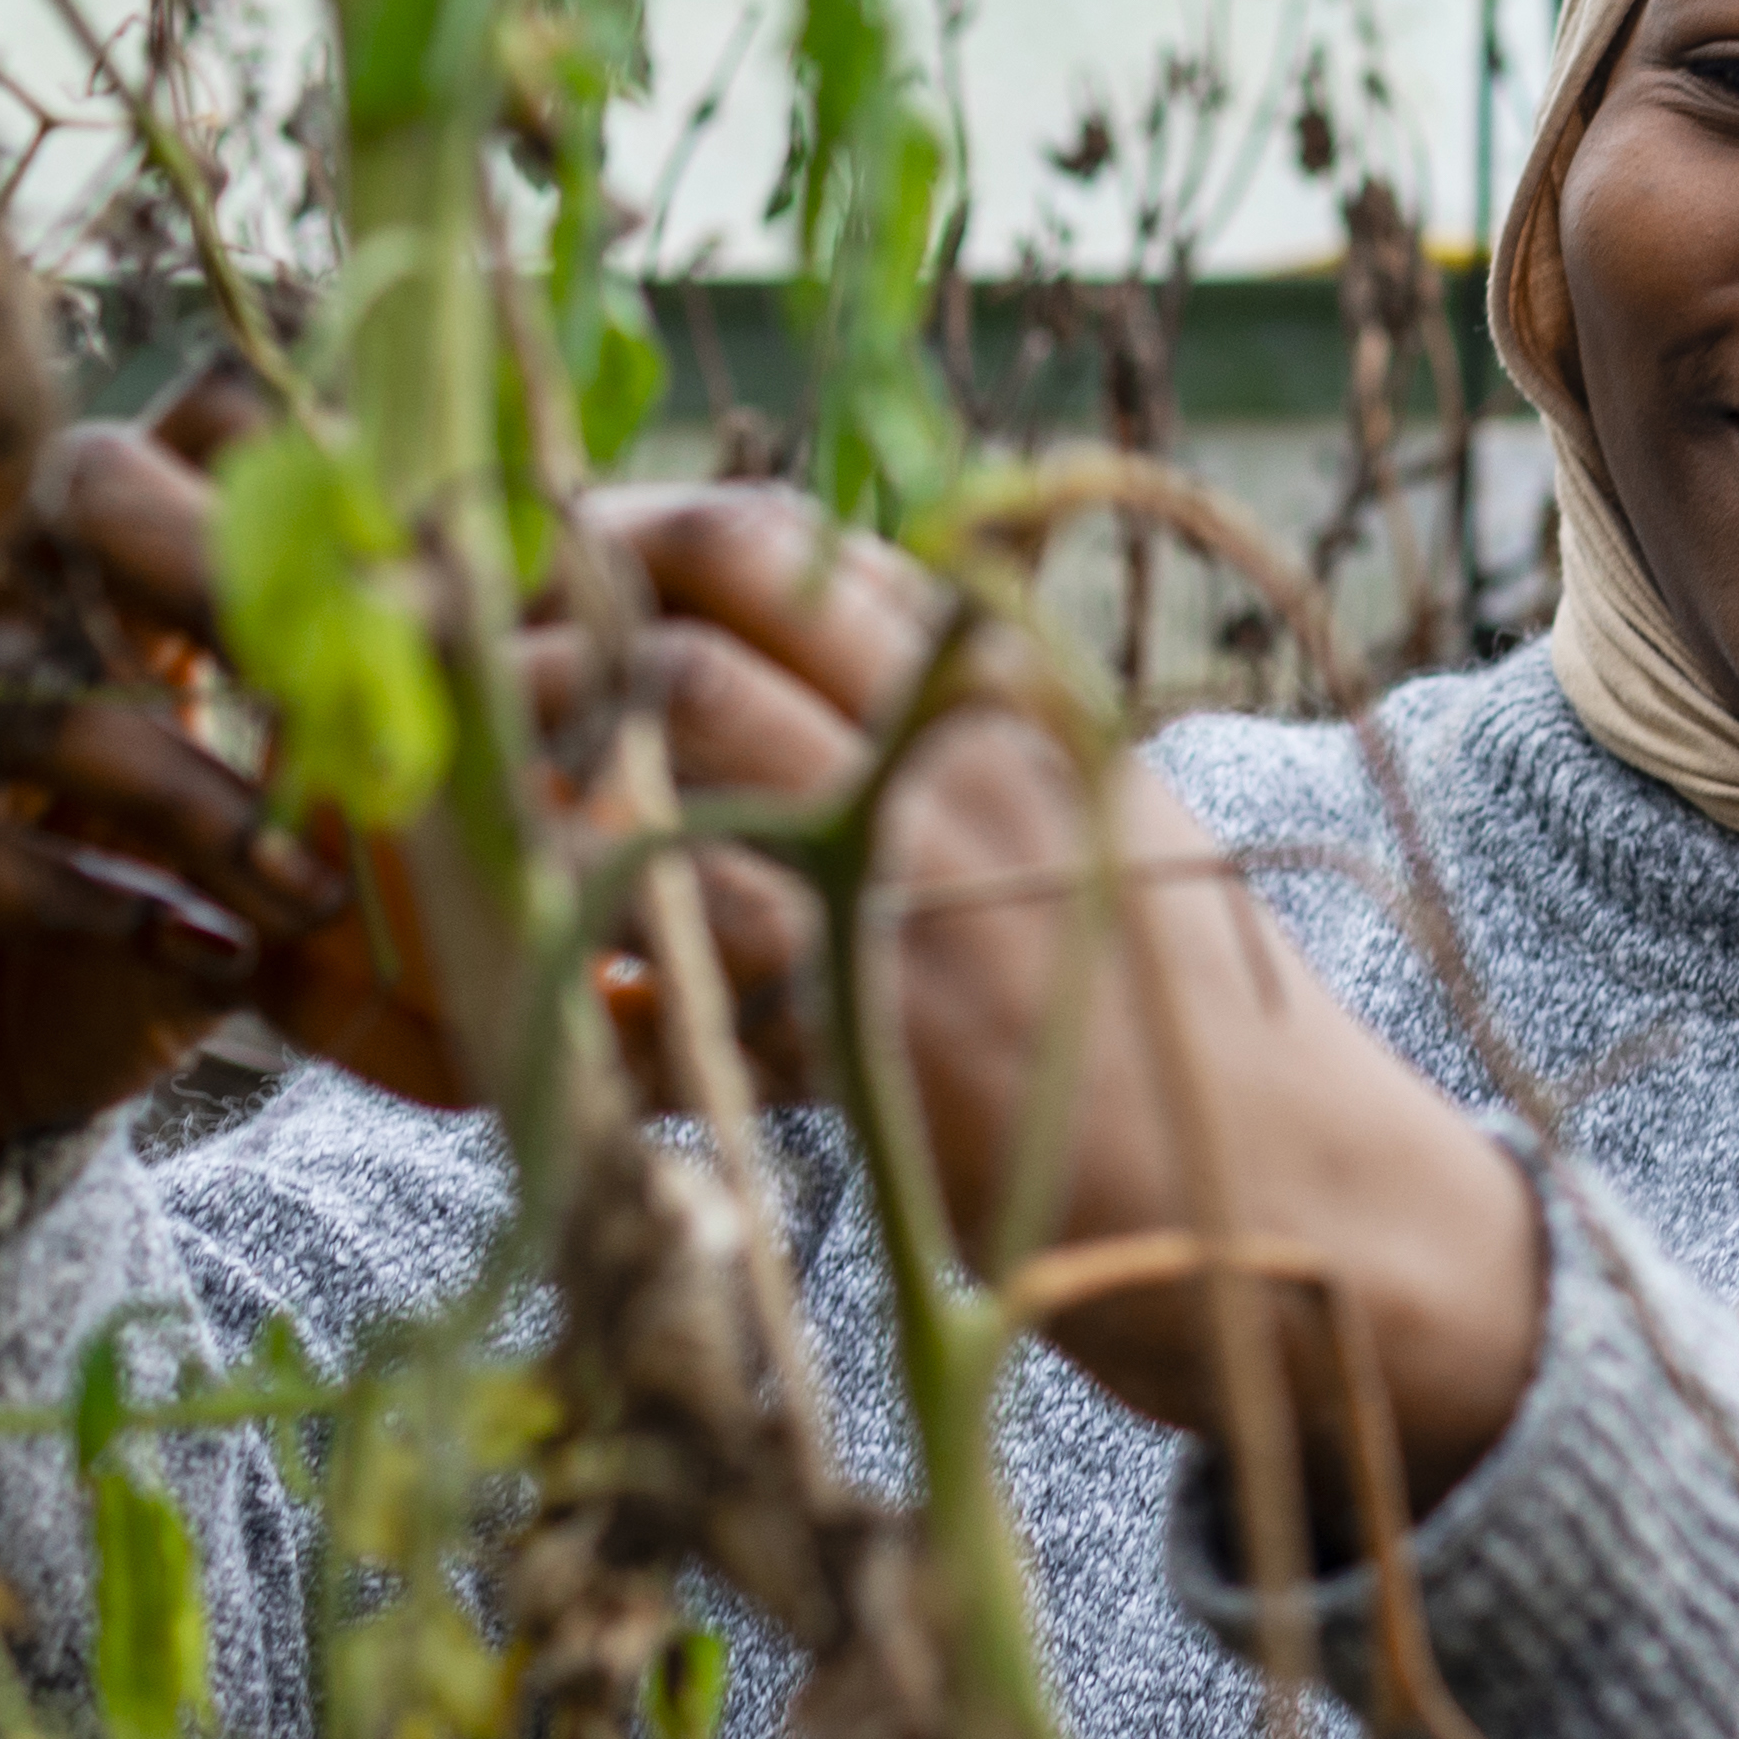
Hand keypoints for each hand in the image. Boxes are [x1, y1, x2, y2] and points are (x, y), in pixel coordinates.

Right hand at [0, 383, 473, 1196]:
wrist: (12, 1036)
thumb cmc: (194, 887)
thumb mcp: (324, 797)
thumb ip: (425, 730)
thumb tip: (604, 718)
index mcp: (138, 529)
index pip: (223, 419)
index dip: (343, 470)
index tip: (466, 571)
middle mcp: (16, 572)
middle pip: (99, 490)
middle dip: (247, 585)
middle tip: (384, 694)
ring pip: (55, 700)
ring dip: (204, 803)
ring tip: (316, 893)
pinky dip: (101, 905)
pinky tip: (209, 960)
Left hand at [543, 486, 1549, 1504]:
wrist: (1299, 1206)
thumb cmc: (1179, 1028)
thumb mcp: (1099, 829)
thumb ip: (954, 741)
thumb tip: (754, 669)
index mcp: (1017, 694)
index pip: (782, 542)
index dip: (618, 532)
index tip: (528, 564)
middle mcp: (966, 761)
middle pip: (689, 627)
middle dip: (527, 645)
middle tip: (439, 694)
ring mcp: (918, 889)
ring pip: (662, 762)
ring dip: (529, 787)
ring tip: (468, 836)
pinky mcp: (874, 1033)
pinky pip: (666, 972)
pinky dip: (582, 984)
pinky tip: (561, 1010)